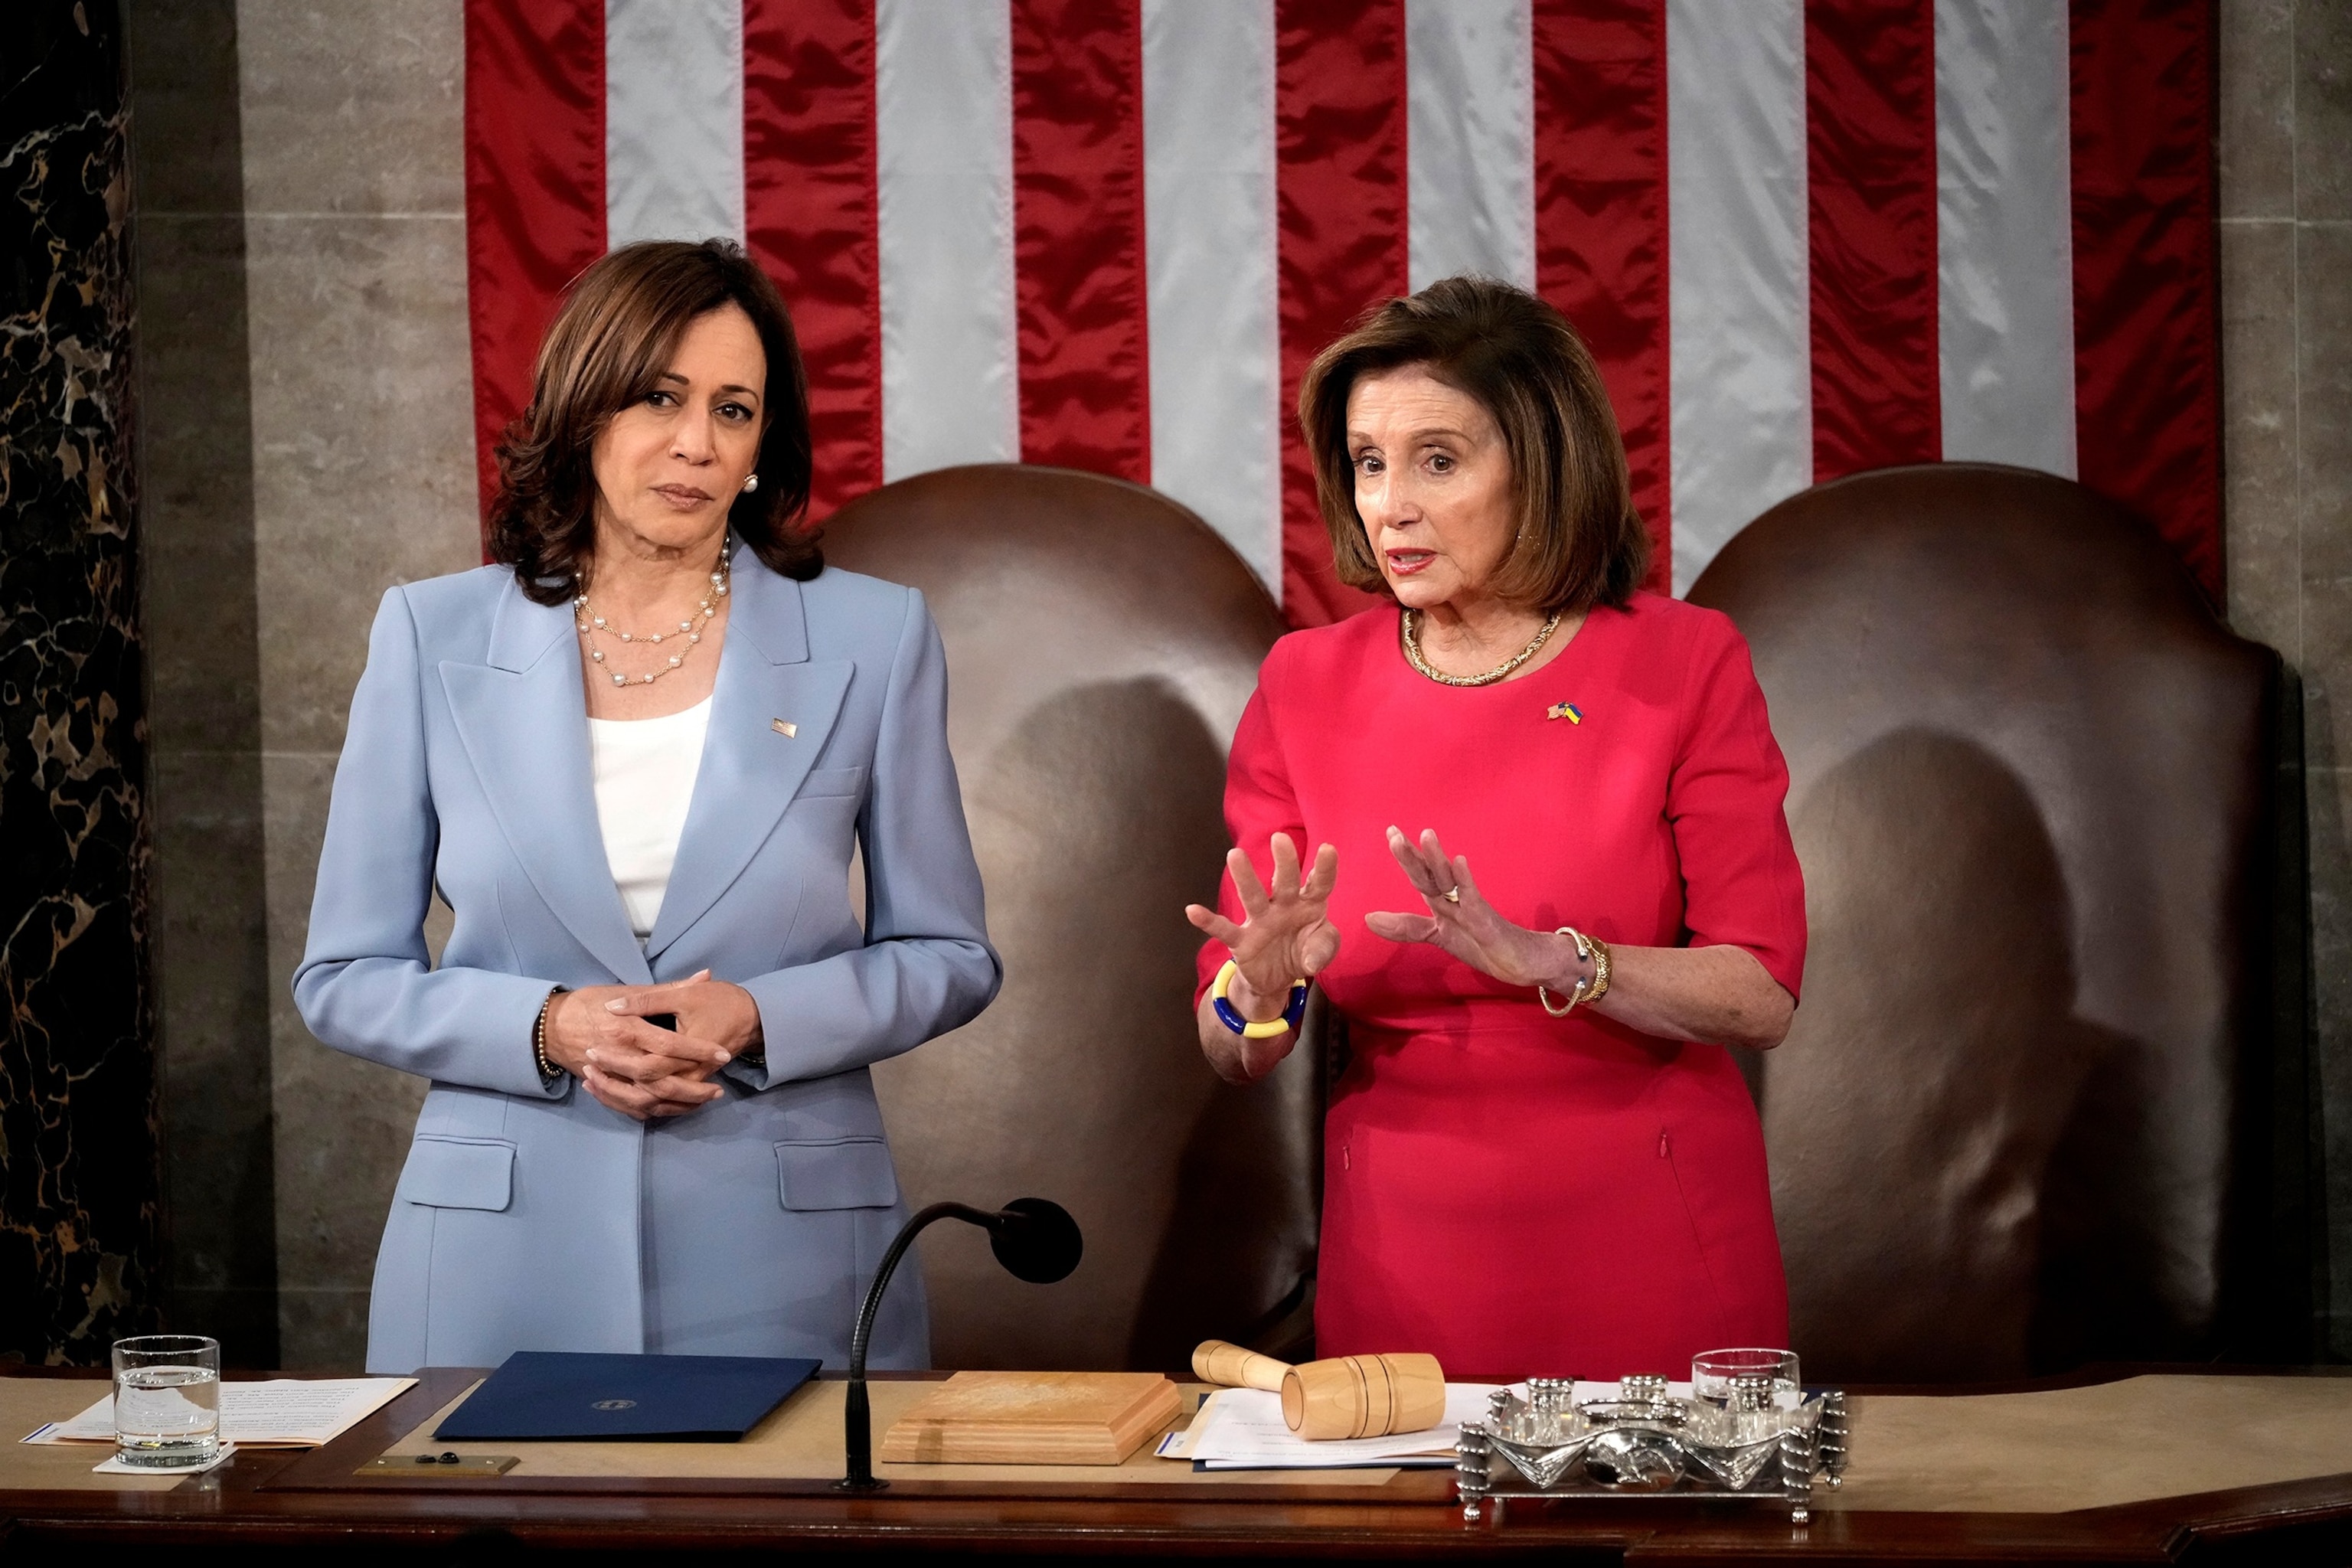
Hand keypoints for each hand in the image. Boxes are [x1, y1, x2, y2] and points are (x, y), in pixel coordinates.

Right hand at [541, 971, 747, 1120]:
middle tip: (718, 1090)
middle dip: (693, 1089)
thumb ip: (669, 989)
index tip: (723, 1055)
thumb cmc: (591, 1002)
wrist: (550, 1025)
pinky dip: (653, 1110)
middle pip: (661, 1080)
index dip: (698, 1051)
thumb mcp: (629, 990)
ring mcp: (610, 1075)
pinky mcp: (605, 1086)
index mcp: (628, 1028)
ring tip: (701, 1101)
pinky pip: (630, 1107)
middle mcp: (620, 1055)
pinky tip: (673, 1108)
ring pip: (648, 1099)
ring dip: (677, 1104)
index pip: (670, 1045)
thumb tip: (705, 976)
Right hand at [1185, 832, 1339, 1021]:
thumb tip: (1311, 961)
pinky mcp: (1242, 941)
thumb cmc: (1304, 950)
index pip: (1319, 884)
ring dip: (1245, 878)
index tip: (1328, 848)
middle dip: (1284, 861)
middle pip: (1285, 882)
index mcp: (1308, 904)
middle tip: (1279, 838)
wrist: (1279, 977)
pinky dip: (1208, 921)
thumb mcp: (1322, 951)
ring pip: (1253, 897)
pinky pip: (1224, 929)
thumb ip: (1323, 950)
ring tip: (1234, 855)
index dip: (1325, 868)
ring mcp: (1261, 921)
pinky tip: (1192, 910)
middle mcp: (1284, 906)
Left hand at [1363, 827, 1586, 992]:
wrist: (1524, 961)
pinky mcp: (1488, 922)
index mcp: (1443, 902)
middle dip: (1413, 855)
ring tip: (1426, 836)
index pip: (1420, 876)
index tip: (1391, 832)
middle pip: (1431, 874)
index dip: (1406, 856)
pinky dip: (1466, 882)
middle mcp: (1456, 899)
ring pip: (1451, 881)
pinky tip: (1459, 863)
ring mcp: (1473, 908)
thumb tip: (1368, 917)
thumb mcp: (1439, 937)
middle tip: (1394, 833)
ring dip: (1438, 860)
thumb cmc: (1483, 944)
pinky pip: (1475, 900)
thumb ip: (1406, 927)